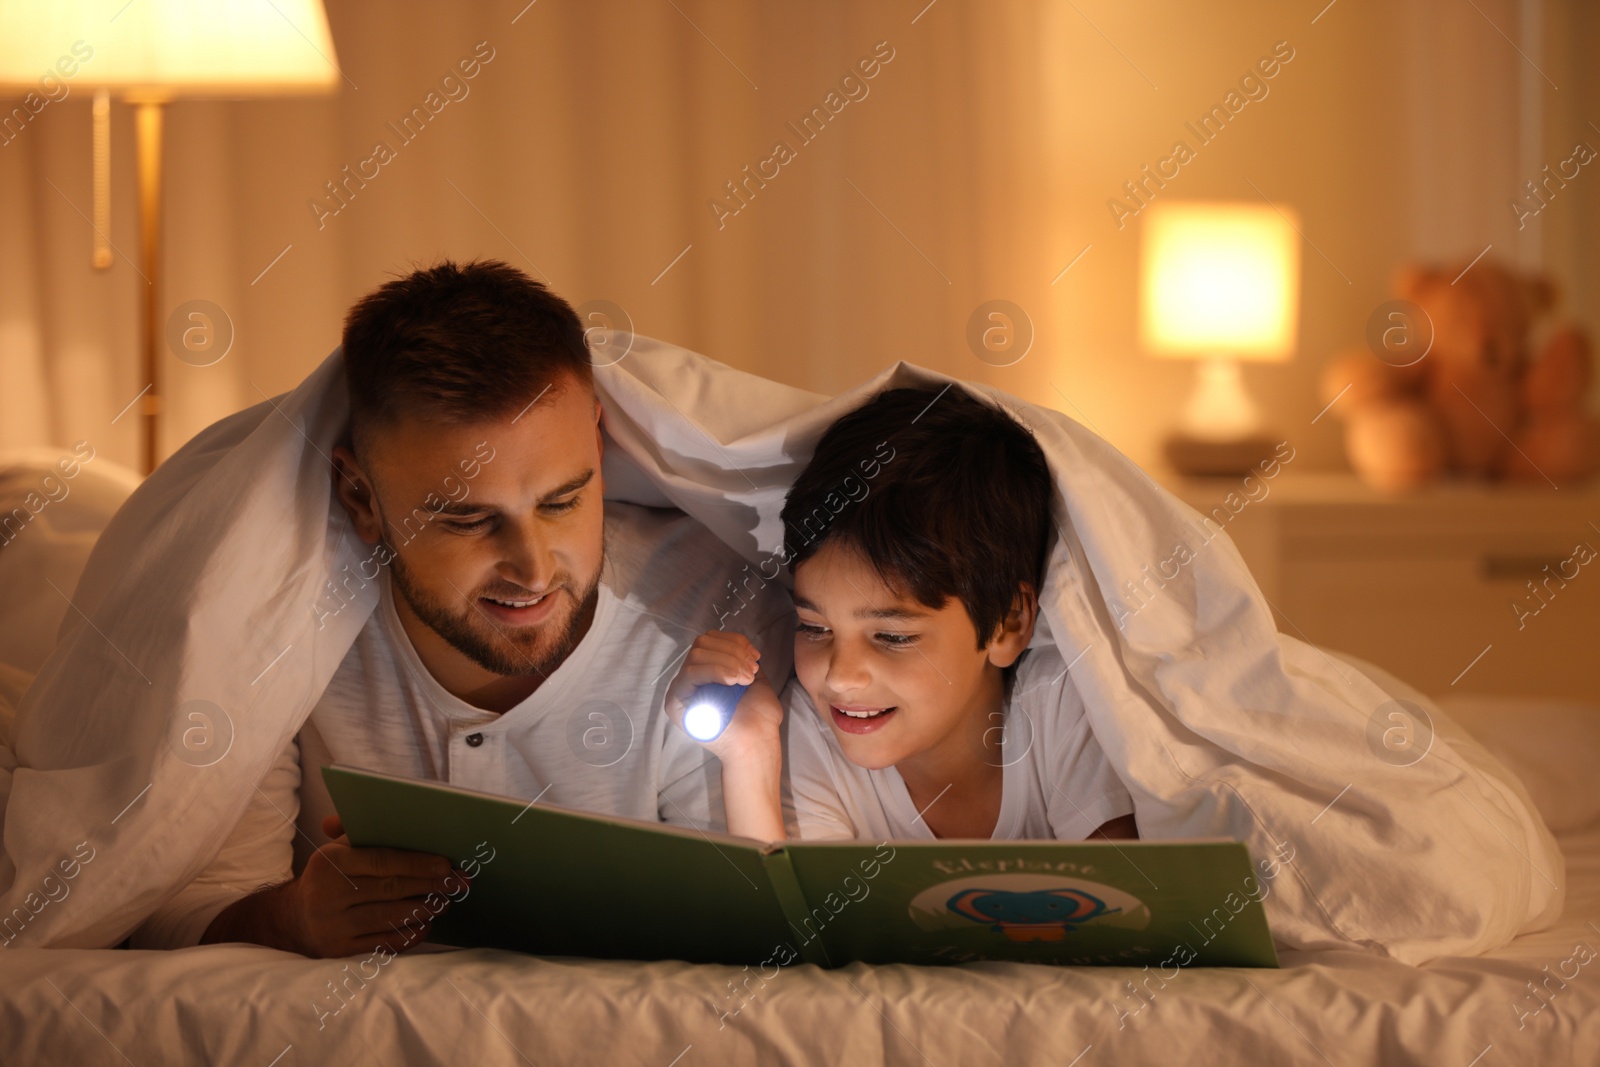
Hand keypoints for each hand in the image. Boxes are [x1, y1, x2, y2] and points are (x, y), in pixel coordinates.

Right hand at [280, 816, 465, 957]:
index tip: (446, 865)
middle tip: (457, 884)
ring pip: (389, 918)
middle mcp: (328, 894)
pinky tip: (424, 925)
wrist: (292, 918)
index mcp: (330, 862)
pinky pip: (381, 943)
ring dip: (423, 910)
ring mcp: (332, 925)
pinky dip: (408, 935)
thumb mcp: (336, 850)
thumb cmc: (329, 877)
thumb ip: (359, 832)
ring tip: (444, 902)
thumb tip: (387, 813)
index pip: (382, 861)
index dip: (417, 863)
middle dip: (430, 886)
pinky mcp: (338, 950)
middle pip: (390, 889)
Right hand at [664, 631, 783, 764]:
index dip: (734, 642)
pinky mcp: (676, 702)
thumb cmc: (758, 716)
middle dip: (732, 651)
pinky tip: (732, 681)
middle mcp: (691, 678)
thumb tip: (737, 643)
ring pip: (696, 655)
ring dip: (726, 662)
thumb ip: (741, 659)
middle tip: (749, 672)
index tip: (755, 657)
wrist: (756, 743)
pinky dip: (714, 671)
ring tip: (744, 679)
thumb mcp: (752, 677)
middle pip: (702, 644)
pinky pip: (689, 674)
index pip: (711, 640)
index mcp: (708, 671)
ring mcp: (682, 689)